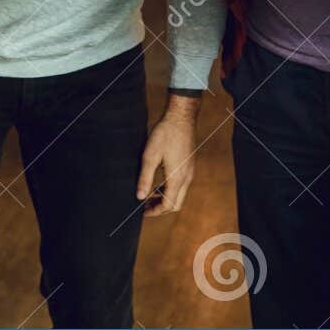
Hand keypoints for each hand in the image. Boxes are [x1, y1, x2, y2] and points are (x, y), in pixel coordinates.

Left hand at [137, 95, 199, 216]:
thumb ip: (145, 178)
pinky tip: (158, 184)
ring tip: (149, 196)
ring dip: (165, 199)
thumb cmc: (165, 134)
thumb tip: (139, 197)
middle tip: (145, 206)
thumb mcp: (150, 156)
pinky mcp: (189, 166)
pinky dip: (169, 190)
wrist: (181, 117)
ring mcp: (189, 172)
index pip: (168, 205)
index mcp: (177, 178)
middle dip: (160, 208)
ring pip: (179, 195)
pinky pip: (181, 185)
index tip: (142, 211)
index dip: (154, 212)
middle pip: (175, 204)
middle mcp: (186, 178)